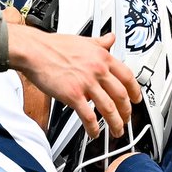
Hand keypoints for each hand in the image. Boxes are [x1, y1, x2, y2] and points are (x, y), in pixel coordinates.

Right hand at [7, 25, 140, 138]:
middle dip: (126, 111)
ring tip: (116, 131)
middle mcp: (98, 70)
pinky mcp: (73, 95)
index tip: (136, 99)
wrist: (34, 51)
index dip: (134, 91)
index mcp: (102, 57)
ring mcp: (86, 84)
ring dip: (115, 123)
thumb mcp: (83, 40)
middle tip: (127, 119)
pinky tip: (94, 133)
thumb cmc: (54, 46)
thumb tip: (110, 38)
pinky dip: (93, 128)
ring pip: (108, 108)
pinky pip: (88, 116)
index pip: (127, 76)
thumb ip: (100, 42)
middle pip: (121, 95)